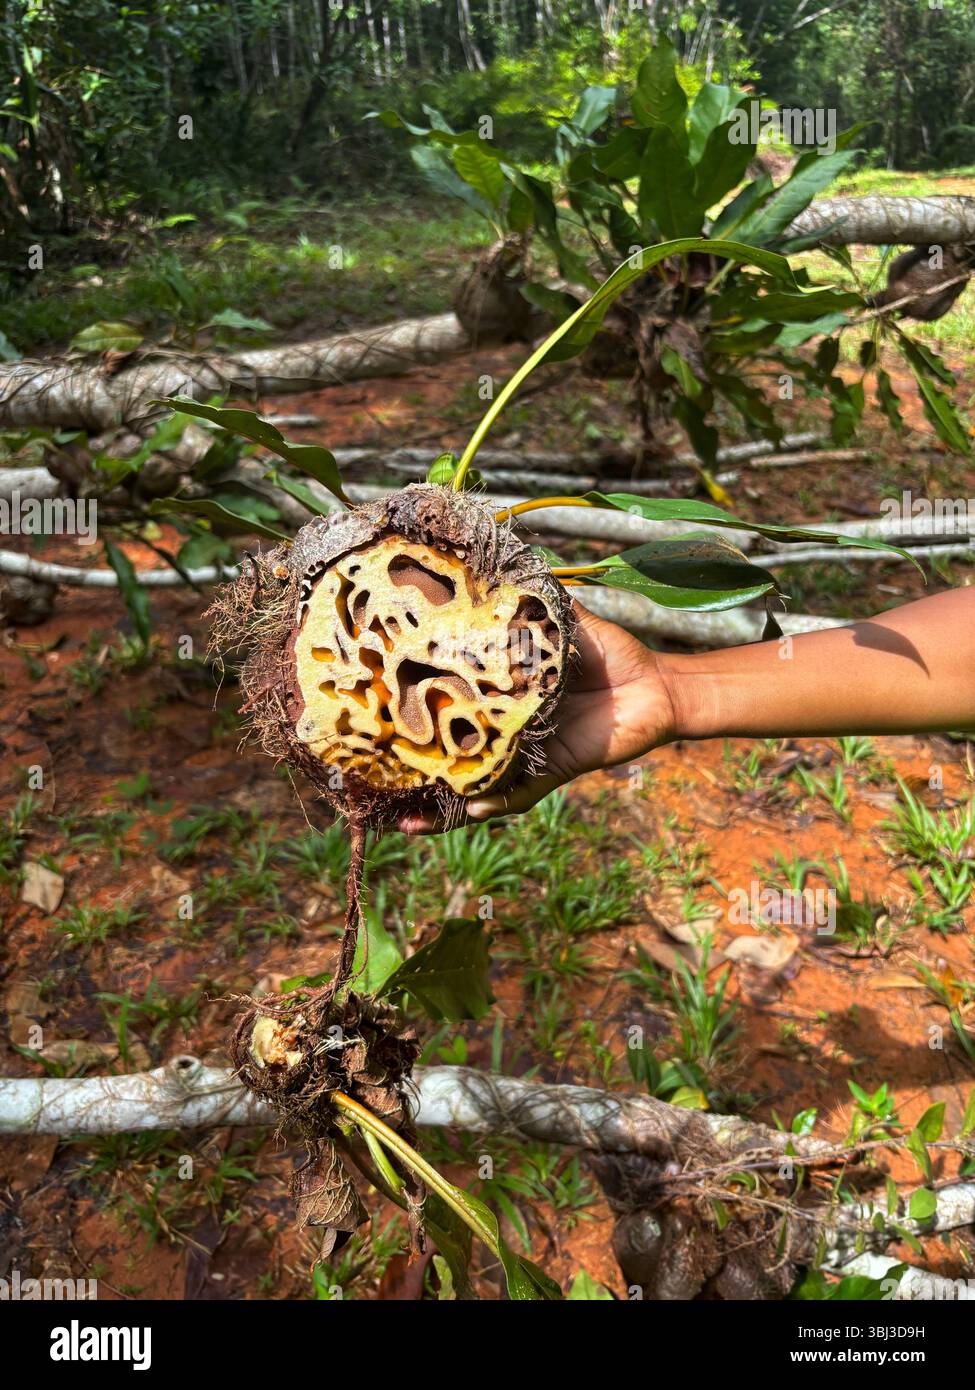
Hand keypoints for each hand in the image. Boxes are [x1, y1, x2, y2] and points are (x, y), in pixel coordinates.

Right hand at [398, 600, 677, 833]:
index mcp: (499, 700)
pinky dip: (496, 804)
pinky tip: (471, 808)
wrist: (655, 684)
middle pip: (451, 762)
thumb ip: (527, 602)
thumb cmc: (608, 653)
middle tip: (370, 783)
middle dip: (412, 778)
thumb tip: (490, 564)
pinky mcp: (553, 771)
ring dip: (442, 809)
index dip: (412, 719)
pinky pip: (520, 795)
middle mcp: (504, 735)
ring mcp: (525, 758)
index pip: (448, 712)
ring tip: (407, 820)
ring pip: (476, 791)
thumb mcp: (560, 621)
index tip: (370, 717)